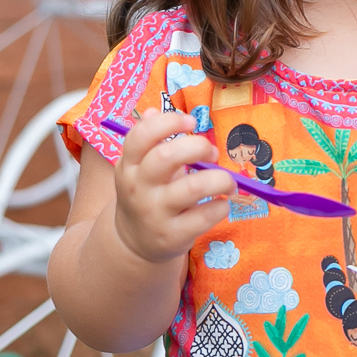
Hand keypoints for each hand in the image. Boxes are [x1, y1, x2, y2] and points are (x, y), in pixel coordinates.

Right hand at [113, 108, 235, 264]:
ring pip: (192, 188)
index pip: (141, 135)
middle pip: (166, 157)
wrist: (134, 244)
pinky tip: (221, 203)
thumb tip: (153, 111)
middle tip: (211, 152)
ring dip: (219, 179)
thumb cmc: (146, 195)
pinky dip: (221, 206)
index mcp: (130, 165)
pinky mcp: (172, 236)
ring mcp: (155, 213)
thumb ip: (148, 141)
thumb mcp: (139, 168)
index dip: (169, 122)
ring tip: (227, 181)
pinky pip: (205, 216)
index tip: (191, 122)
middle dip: (198, 147)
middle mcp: (139, 188)